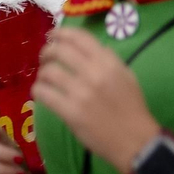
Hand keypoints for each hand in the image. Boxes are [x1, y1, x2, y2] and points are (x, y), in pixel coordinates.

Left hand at [33, 27, 160, 173]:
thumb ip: (109, 59)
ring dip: (41, 74)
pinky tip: (42, 94)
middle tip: (45, 59)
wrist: (135, 141)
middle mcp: (94, 73)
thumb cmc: (131, 108)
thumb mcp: (127, 76)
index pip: (79, 37)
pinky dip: (38, 91)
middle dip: (46, 52)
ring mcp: (81, 93)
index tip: (52, 35)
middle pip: (59, 50)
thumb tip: (88, 47)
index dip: (61, 32)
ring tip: (44, 80)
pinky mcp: (70, 112)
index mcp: (108, 62)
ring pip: (48, 72)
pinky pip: (43, 93)